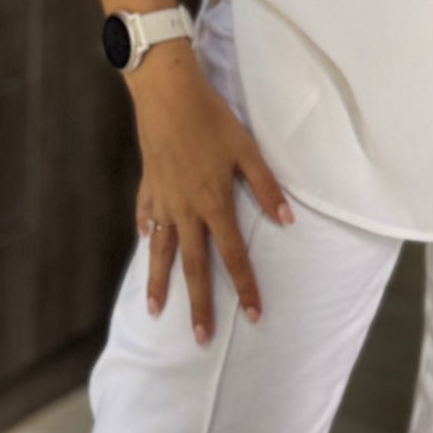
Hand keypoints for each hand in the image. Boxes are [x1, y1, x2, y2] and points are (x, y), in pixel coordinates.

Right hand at [128, 42, 291, 345]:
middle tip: (200, 338)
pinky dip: (146, 232)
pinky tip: (145, 242)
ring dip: (159, 282)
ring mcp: (162, 200)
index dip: (245, 288)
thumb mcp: (246, 150)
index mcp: (214, 204)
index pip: (233, 257)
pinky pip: (146, 216)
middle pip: (193, 266)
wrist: (167, 94)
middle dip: (199, 304)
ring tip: (155, 310)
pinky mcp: (148, 185)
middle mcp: (186, 211)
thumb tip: (288, 220)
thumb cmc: (211, 119)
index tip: (253, 316)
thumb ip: (266, 186)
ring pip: (160, 251)